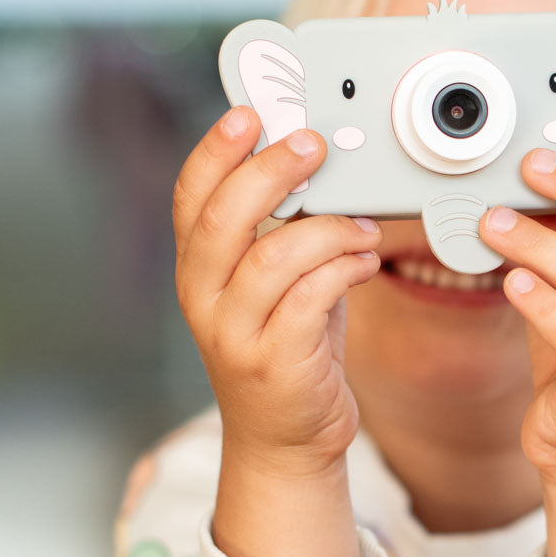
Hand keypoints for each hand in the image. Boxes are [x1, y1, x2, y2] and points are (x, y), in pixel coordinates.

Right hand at [172, 107, 382, 476]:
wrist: (286, 442)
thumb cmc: (289, 350)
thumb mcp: (275, 286)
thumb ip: (284, 234)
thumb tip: (318, 167)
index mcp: (198, 272)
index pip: (190, 198)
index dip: (216, 151)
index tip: (249, 114)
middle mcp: (204, 301)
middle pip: (224, 219)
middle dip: (271, 172)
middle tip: (314, 145)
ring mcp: (235, 336)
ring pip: (273, 258)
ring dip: (328, 230)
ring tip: (363, 229)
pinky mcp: (274, 364)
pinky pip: (309, 299)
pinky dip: (343, 270)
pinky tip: (365, 264)